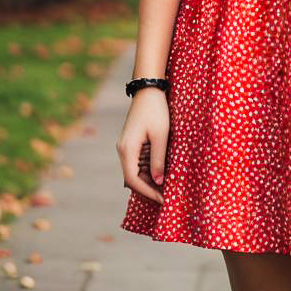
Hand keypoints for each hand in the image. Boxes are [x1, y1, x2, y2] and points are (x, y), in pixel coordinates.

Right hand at [116, 87, 169, 204]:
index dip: (148, 192)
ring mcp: (126, 147)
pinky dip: (149, 170)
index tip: (163, 200)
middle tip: (167, 197)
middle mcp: (123, 150)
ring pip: (136, 171)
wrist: (148, 89)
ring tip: (167, 188)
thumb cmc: (156, 111)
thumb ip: (158, 160)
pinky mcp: (132, 143)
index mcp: (127, 150)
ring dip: (149, 180)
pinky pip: (138, 162)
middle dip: (149, 189)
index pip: (133, 180)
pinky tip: (162, 173)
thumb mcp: (160, 136)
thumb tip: (158, 182)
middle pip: (133, 178)